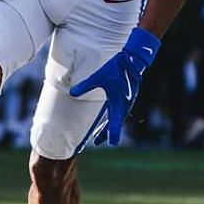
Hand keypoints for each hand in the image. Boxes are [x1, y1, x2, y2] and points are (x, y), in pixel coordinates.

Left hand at [69, 27, 160, 146]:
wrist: (132, 60)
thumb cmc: (116, 68)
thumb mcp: (99, 77)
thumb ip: (85, 86)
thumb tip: (71, 94)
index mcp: (119, 103)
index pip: (115, 123)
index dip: (113, 133)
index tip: (112, 144)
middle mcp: (123, 105)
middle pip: (114, 123)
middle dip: (105, 133)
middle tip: (96, 142)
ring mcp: (125, 102)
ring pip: (116, 118)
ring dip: (108, 126)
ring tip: (98, 135)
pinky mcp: (125, 98)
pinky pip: (117, 112)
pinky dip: (112, 118)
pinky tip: (107, 119)